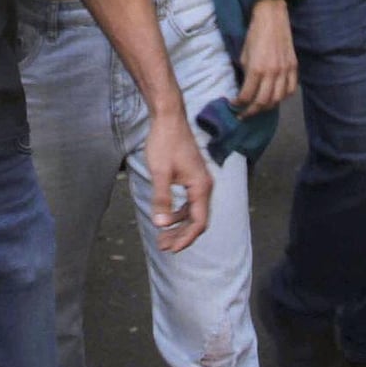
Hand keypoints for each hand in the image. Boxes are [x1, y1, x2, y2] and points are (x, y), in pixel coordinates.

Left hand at [145, 105, 211, 251]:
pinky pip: (190, 201)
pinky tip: (167, 215)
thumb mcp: (160, 172)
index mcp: (201, 186)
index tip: (171, 249)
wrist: (168, 117)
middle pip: (197, 219)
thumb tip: (161, 224)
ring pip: (193, 211)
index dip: (186, 239)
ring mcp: (200, 180)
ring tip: (162, 235)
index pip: (199, 223)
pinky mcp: (193, 175)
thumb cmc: (165, 142)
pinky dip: (179, 211)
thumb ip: (162, 199)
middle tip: (163, 246)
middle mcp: (205, 185)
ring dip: (179, 224)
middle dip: (181, 235)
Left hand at [233, 0, 297, 116]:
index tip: (234, 105)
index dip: (239, 103)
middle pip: (263, 102)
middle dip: (252, 111)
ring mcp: (285, 71)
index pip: (248, 95)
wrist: (272, 17)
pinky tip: (276, 98)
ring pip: (278, 99)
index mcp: (257, 68)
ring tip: (259, 108)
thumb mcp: (243, 53)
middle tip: (244, 114)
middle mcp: (272, 72)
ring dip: (267, 107)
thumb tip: (245, 86)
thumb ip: (246, 71)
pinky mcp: (294, 67)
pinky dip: (283, 97)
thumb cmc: (254, 33)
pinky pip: (291, 89)